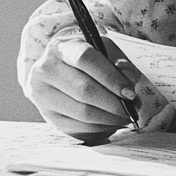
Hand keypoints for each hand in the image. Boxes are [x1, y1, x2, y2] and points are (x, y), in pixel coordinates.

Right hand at [25, 35, 139, 142]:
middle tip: (132, 110)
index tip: (130, 93)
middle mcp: (46, 69)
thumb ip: (120, 63)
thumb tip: (129, 81)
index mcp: (62, 47)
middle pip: (84, 90)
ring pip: (82, 113)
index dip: (110, 77)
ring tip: (125, 117)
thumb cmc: (90, 59)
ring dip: (109, 119)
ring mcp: (42, 95)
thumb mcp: (105, 51)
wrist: (62, 70)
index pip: (85, 59)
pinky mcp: (48, 116)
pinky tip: (111, 123)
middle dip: (114, 103)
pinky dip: (99, 128)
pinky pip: (77, 128)